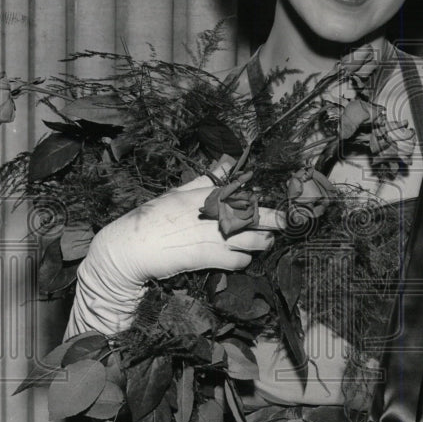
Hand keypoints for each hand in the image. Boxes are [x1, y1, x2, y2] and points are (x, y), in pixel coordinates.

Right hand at [64, 176, 273, 338]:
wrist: (133, 246)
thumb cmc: (153, 217)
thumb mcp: (179, 192)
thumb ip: (206, 178)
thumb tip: (227, 160)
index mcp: (211, 194)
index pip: (249, 194)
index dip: (266, 201)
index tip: (279, 205)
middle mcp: (218, 213)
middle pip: (262, 216)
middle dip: (279, 220)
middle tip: (289, 223)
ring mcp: (217, 236)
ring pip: (257, 240)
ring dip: (264, 243)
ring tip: (265, 242)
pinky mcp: (212, 257)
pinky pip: (241, 261)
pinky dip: (244, 261)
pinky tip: (240, 259)